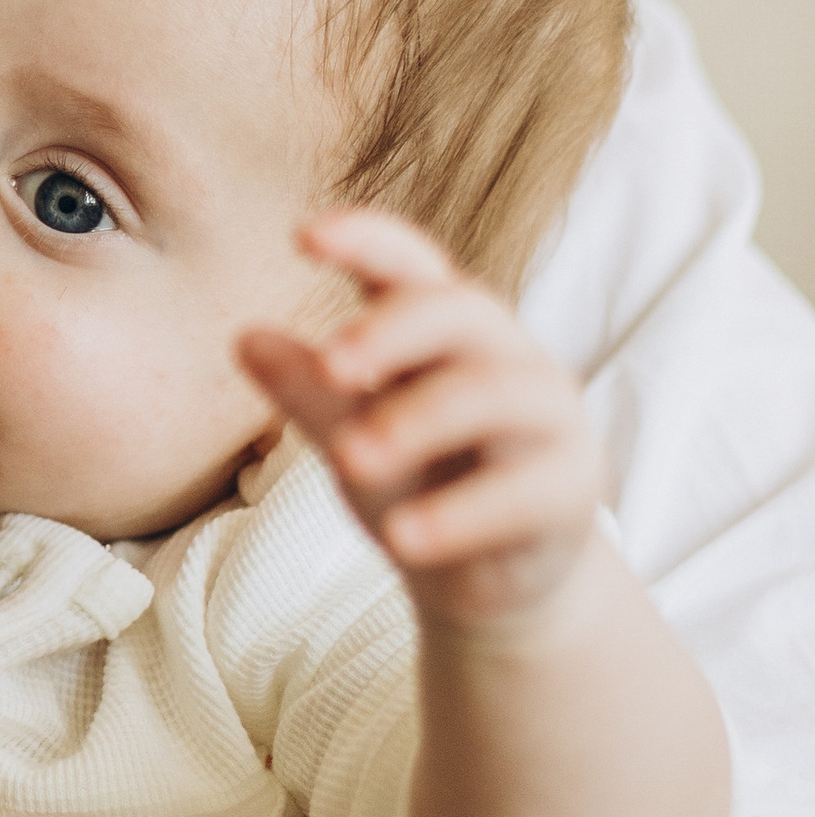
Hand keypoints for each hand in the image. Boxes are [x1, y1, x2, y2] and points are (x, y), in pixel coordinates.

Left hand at [240, 207, 604, 627]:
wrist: (491, 581)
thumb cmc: (421, 484)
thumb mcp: (355, 437)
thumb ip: (312, 392)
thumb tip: (245, 338)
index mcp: (446, 332)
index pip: (413, 266)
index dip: (368, 241)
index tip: (303, 235)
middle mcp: (506, 358)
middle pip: (461, 311)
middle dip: (393, 331)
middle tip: (330, 365)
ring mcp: (548, 419)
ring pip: (494, 394)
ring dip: (418, 422)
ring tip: (349, 460)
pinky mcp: (571, 490)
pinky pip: (523, 491)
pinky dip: (458, 514)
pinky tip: (401, 539)